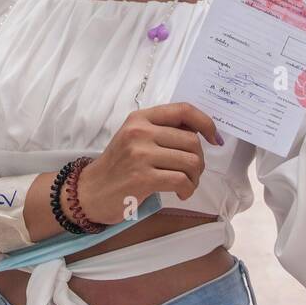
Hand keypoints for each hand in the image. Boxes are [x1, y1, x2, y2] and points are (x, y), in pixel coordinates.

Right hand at [77, 103, 217, 225]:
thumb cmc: (117, 167)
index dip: (206, 122)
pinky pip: (182, 180)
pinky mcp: (143, 178)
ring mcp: (141, 154)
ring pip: (191, 161)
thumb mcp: (134, 138)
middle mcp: (140, 132)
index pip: (183, 110)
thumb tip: (200, 132)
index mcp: (140, 118)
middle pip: (191, 140)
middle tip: (192, 173)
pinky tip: (182, 194)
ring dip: (195, 177)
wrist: (90, 192)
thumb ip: (161, 130)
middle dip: (199, 160)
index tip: (214, 138)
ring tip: (186, 184)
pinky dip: (188, 189)